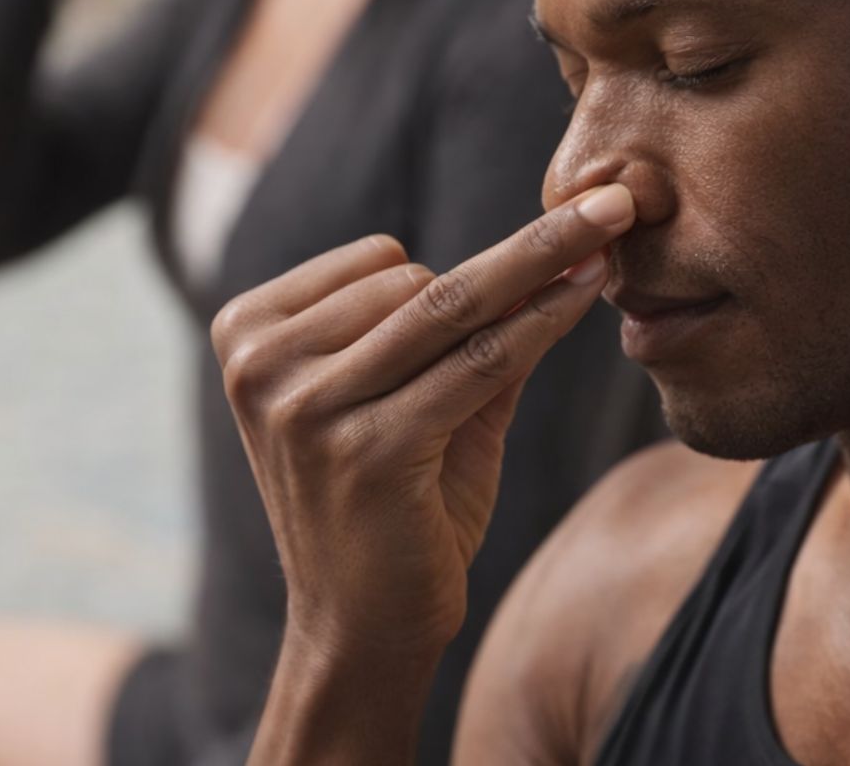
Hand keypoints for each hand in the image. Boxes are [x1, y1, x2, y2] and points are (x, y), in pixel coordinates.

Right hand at [210, 184, 634, 758]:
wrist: (362, 633)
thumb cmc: (391, 509)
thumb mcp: (412, 402)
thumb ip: (465, 328)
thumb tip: (558, 242)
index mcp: (247, 337)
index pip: (377, 260)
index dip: (459, 272)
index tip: (540, 247)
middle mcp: (262, 366)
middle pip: (417, 276)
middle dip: (513, 269)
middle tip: (603, 217)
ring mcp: (307, 409)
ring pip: (453, 304)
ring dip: (536, 286)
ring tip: (585, 281)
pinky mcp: (368, 450)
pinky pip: (482, 358)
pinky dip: (547, 318)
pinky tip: (591, 287)